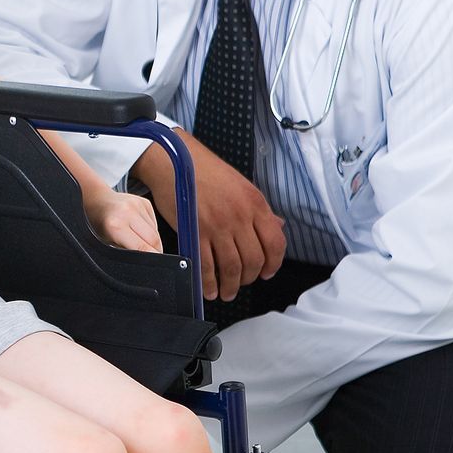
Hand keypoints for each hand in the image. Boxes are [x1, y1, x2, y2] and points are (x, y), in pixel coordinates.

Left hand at [84, 188, 162, 252]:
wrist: (97, 201)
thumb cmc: (99, 225)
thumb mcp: (108, 243)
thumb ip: (126, 251)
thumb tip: (144, 259)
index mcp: (116, 226)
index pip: (143, 247)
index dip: (151, 258)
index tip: (153, 264)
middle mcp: (128, 212)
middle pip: (154, 240)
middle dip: (156, 251)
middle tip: (150, 257)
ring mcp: (137, 205)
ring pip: (156, 232)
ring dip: (152, 241)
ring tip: (139, 240)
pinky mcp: (145, 202)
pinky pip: (155, 223)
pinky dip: (151, 230)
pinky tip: (139, 229)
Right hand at [133, 132, 285, 301]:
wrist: (175, 160)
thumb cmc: (206, 172)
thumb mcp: (242, 186)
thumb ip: (260, 210)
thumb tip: (277, 227)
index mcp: (255, 204)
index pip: (275, 243)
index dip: (273, 264)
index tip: (267, 272)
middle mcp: (240, 216)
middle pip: (254, 260)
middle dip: (249, 278)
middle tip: (243, 282)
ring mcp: (218, 226)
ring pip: (232, 267)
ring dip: (230, 286)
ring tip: (226, 292)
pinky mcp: (195, 232)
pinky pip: (206, 266)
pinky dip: (209, 283)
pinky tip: (209, 289)